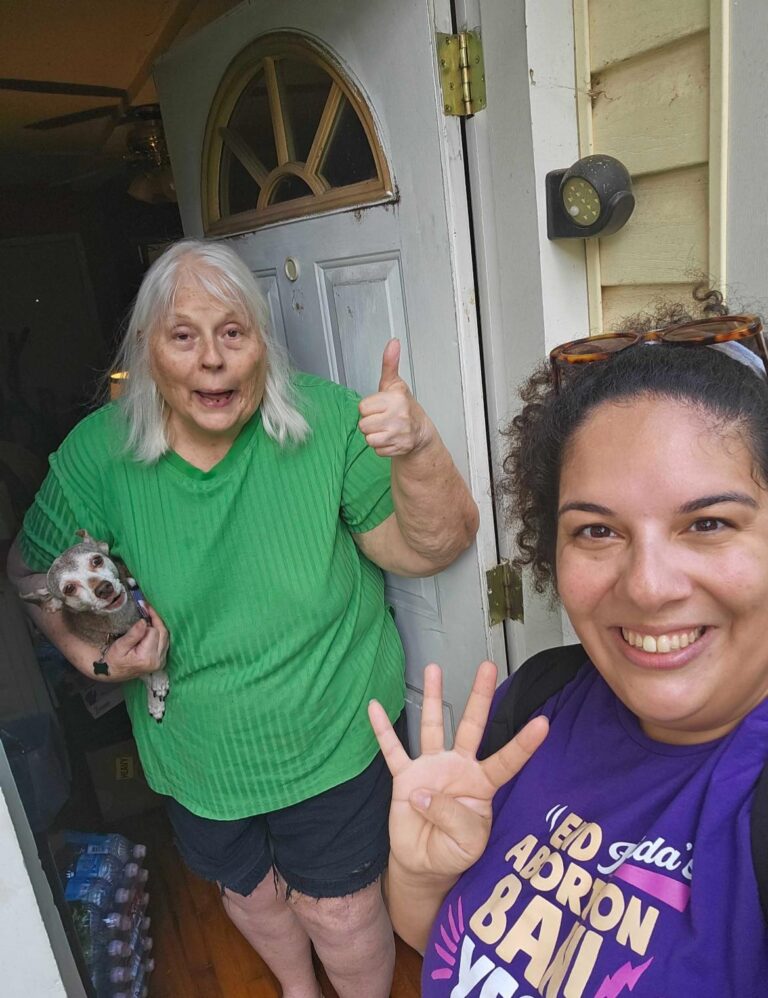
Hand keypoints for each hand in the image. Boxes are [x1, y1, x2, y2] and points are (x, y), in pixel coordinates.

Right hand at [98, 604, 169, 682]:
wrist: (112, 672)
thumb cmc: (113, 659)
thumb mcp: (120, 646)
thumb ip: (133, 634)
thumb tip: (144, 622)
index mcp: (147, 658)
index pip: (153, 632)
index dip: (147, 621)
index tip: (141, 609)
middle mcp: (157, 661)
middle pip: (163, 633)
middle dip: (155, 619)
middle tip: (146, 607)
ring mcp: (161, 661)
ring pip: (165, 636)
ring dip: (158, 625)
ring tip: (148, 614)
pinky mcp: (161, 660)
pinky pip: (164, 642)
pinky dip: (159, 632)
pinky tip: (151, 626)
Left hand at [358, 339, 433, 456]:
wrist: (420, 432)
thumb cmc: (404, 407)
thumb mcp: (395, 384)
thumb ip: (390, 363)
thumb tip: (393, 343)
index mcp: (395, 399)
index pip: (363, 407)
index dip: (369, 408)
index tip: (379, 407)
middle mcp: (398, 416)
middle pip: (363, 425)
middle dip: (370, 423)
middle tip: (382, 419)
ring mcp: (399, 433)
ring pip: (368, 439)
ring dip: (374, 436)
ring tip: (386, 429)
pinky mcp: (399, 448)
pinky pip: (376, 450)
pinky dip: (381, 447)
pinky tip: (390, 439)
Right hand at [369, 661, 547, 880]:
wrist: (423, 865)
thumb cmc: (453, 852)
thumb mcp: (466, 844)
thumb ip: (452, 817)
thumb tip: (424, 792)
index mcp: (482, 785)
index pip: (506, 761)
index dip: (524, 745)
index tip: (543, 724)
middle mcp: (458, 768)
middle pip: (471, 726)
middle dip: (479, 696)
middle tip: (488, 666)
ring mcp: (431, 768)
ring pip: (433, 726)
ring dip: (433, 698)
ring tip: (433, 669)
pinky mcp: (405, 777)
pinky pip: (393, 750)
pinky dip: (382, 730)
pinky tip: (375, 707)